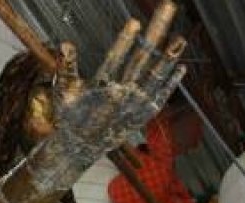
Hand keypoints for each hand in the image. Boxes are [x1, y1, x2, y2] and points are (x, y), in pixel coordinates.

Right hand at [52, 1, 186, 151]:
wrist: (82, 148)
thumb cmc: (70, 116)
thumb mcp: (63, 91)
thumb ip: (66, 67)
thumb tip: (65, 44)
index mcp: (102, 89)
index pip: (116, 60)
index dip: (125, 41)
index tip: (135, 22)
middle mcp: (123, 97)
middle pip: (142, 60)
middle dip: (155, 33)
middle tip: (167, 10)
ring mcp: (136, 106)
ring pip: (156, 77)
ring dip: (169, 57)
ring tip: (181, 38)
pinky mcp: (143, 115)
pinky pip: (160, 97)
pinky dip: (170, 83)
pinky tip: (181, 67)